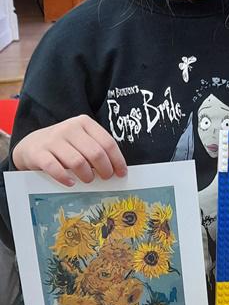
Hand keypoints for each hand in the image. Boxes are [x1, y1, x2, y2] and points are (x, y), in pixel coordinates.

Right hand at [12, 115, 127, 186]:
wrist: (32, 145)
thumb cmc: (63, 146)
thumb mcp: (81, 141)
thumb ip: (96, 149)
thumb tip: (116, 170)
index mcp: (84, 123)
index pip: (108, 142)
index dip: (117, 160)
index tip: (121, 173)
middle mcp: (69, 128)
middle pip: (95, 153)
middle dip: (104, 170)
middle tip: (105, 178)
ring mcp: (53, 140)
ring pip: (78, 162)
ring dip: (87, 176)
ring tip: (88, 180)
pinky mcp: (39, 153)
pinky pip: (56, 168)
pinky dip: (65, 178)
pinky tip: (71, 182)